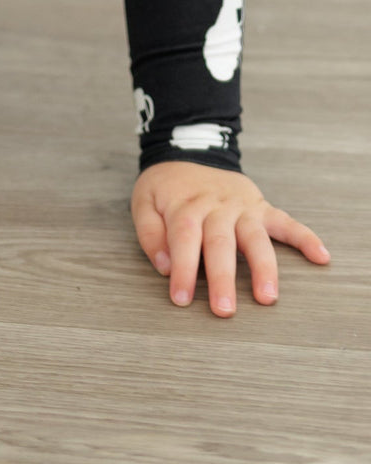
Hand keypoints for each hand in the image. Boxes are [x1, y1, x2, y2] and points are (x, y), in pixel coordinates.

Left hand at [132, 161, 330, 316]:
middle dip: (222, 278)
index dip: (183, 270)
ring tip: (267, 297)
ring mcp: (241, 206)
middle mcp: (216, 206)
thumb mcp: (143, 201)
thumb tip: (163, 265)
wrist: (188, 153)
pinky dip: (305, 237)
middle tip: (224, 311)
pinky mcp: (261, 206)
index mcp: (185, 206)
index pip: (183, 240)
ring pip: (255, 237)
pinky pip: (286, 221)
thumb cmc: (165, 187)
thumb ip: (149, 233)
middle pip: (220, 244)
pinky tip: (320, 256)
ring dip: (263, 267)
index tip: (181, 299)